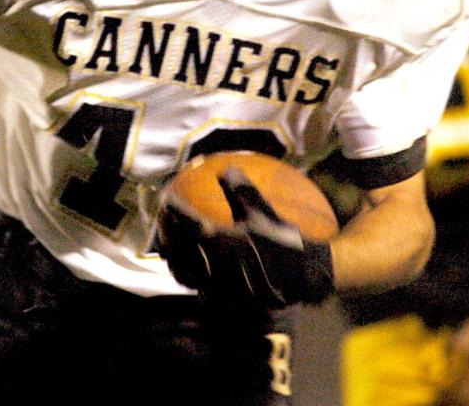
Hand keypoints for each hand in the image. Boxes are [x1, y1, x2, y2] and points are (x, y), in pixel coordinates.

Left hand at [158, 167, 333, 309]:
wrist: (305, 279)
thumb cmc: (285, 241)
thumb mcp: (265, 212)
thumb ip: (243, 190)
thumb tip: (226, 168)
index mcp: (223, 243)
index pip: (187, 223)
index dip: (173, 209)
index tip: (167, 198)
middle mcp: (215, 266)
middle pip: (178, 248)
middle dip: (167, 230)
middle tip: (163, 218)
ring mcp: (217, 286)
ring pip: (182, 271)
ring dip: (173, 255)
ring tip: (169, 242)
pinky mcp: (222, 300)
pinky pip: (195, 286)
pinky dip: (186, 272)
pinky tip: (188, 263)